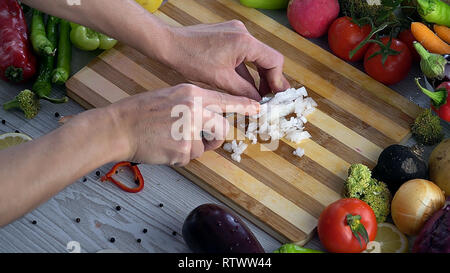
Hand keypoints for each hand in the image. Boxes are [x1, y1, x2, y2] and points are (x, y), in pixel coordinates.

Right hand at [107, 83, 259, 165]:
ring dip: (193, 148)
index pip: (225, 100)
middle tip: (203, 139)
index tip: (258, 109)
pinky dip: (179, 156)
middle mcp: (194, 109)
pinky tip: (164, 147)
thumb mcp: (170, 96)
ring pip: (206, 145)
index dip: (243, 106)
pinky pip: (191, 156)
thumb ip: (193, 104)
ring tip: (171, 140)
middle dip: (216, 137)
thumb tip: (210, 117)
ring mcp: (190, 129)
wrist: (118, 127)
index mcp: (191, 93)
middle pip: (222, 128)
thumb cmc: (140, 113)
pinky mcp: (183, 149)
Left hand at [162, 20, 289, 100]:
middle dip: (268, 79)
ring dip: (256, 76)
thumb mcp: (220, 80)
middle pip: (267, 58)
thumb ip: (244, 91)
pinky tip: (243, 85)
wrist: (169, 45)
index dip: (277, 80)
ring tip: (256, 95)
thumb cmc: (190, 58)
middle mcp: (243, 33)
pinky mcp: (228, 36)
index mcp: (245, 42)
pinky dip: (245, 70)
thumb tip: (258, 101)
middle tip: (268, 98)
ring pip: (255, 58)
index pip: (274, 60)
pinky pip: (243, 54)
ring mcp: (235, 33)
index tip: (275, 96)